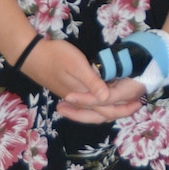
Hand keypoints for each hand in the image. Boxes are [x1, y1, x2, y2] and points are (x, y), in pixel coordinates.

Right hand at [23, 36, 143, 123]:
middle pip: (100, 114)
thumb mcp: (76, 64)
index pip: (105, 110)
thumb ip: (92, 82)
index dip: (123, 109)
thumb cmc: (55, 56)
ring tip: (122, 103)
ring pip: (92, 110)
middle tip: (135, 105)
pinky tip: (100, 97)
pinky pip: (86, 104)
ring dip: (107, 108)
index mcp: (82, 95)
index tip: (139, 103)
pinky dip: (96, 104)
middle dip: (119, 111)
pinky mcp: (66, 90)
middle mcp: (78, 100)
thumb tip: (107, 97)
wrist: (30, 55)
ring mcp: (71, 96)